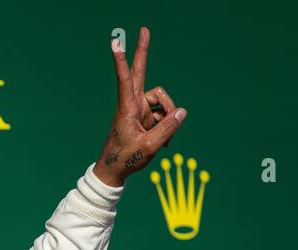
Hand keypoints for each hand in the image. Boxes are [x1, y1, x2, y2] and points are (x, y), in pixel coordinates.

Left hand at [93, 27, 185, 186]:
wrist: (114, 171)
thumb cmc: (126, 159)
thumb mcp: (150, 146)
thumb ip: (168, 128)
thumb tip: (182, 111)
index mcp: (126, 109)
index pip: (125, 80)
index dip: (122, 61)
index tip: (115, 44)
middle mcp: (132, 104)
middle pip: (141, 72)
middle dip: (143, 52)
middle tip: (144, 29)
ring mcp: (139, 109)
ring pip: (163, 101)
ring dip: (168, 117)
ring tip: (164, 139)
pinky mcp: (145, 116)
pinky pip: (164, 114)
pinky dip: (167, 126)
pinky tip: (164, 141)